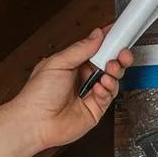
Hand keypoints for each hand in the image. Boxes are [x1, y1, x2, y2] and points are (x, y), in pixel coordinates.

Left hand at [0, 27, 133, 156]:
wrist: (35, 122)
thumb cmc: (37, 95)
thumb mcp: (58, 63)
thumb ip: (80, 49)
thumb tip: (96, 35)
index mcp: (72, 64)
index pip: (95, 49)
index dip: (107, 42)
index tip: (118, 33)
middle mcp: (83, 78)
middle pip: (108, 63)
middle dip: (117, 57)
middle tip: (122, 53)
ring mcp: (90, 93)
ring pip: (113, 78)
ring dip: (114, 72)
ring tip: (110, 69)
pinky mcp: (96, 108)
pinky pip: (110, 95)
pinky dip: (108, 89)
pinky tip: (101, 86)